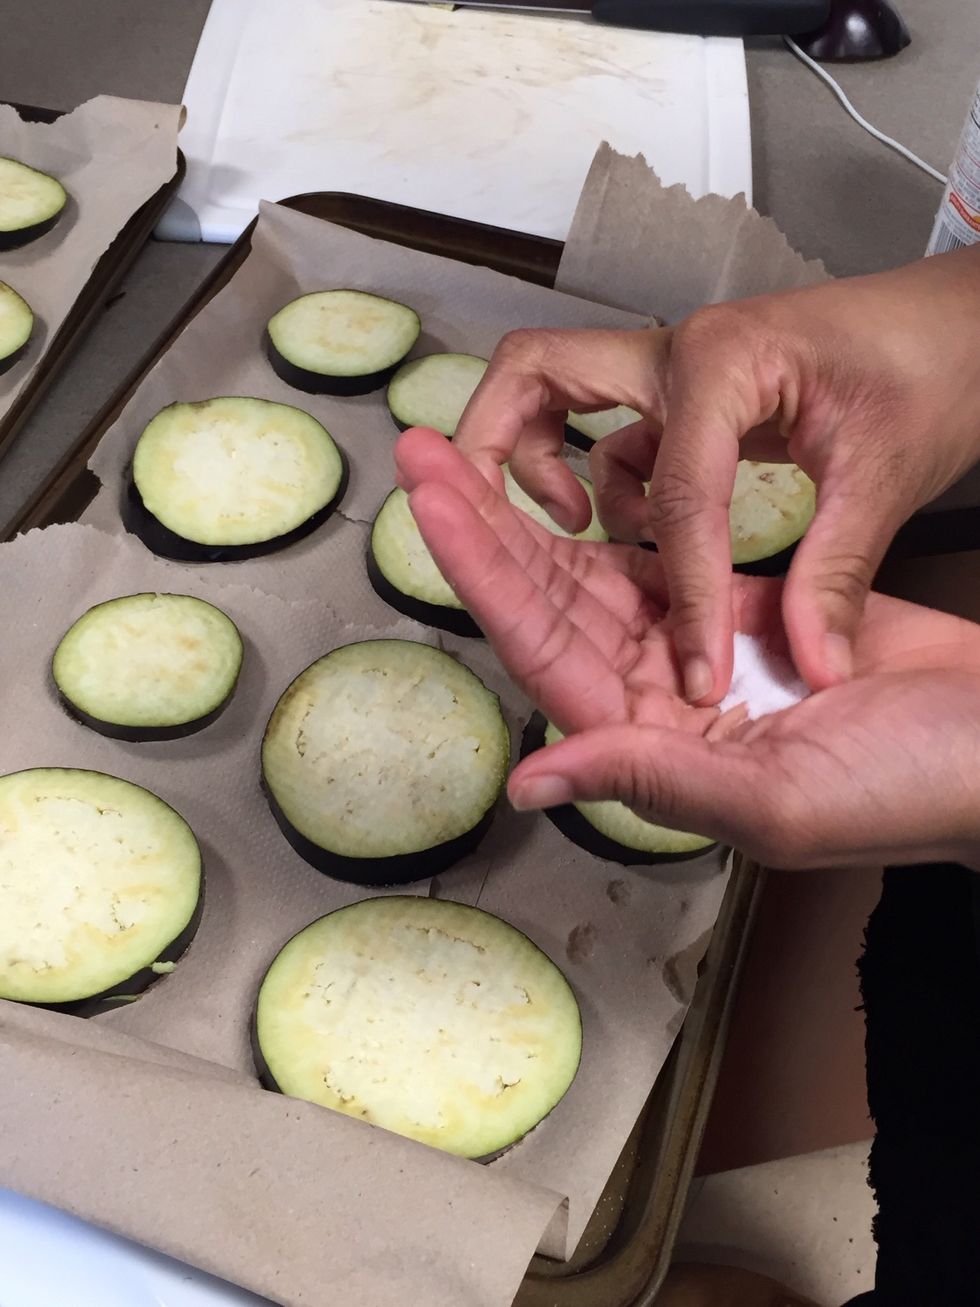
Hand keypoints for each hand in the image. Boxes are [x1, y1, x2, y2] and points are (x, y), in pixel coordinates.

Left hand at [397, 427, 979, 870]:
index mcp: (653, 744)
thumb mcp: (776, 801)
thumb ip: (652, 780)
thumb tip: (531, 784)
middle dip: (483, 528)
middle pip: (549, 602)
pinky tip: (561, 482)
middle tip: (423, 453)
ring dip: (529, 516)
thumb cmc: (914, 789)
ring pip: (592, 573)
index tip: (430, 503)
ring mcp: (696, 649)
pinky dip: (612, 519)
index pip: (542, 648)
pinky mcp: (739, 609)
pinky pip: (659, 557)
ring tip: (470, 453)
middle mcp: (657, 699)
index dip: (482, 574)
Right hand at [451, 247, 979, 702]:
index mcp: (723, 363)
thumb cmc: (933, 366)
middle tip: (462, 511)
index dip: (686, 594)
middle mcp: (679, 355)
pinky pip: (612, 438)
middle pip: (534, 375)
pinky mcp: (688, 400)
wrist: (963, 318)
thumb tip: (813, 664)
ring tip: (577, 533)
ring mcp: (676, 373)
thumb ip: (837, 573)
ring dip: (542, 465)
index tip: (699, 667)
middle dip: (488, 444)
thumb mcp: (889, 473)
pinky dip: (603, 482)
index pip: (674, 495)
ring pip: (557, 400)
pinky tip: (637, 529)